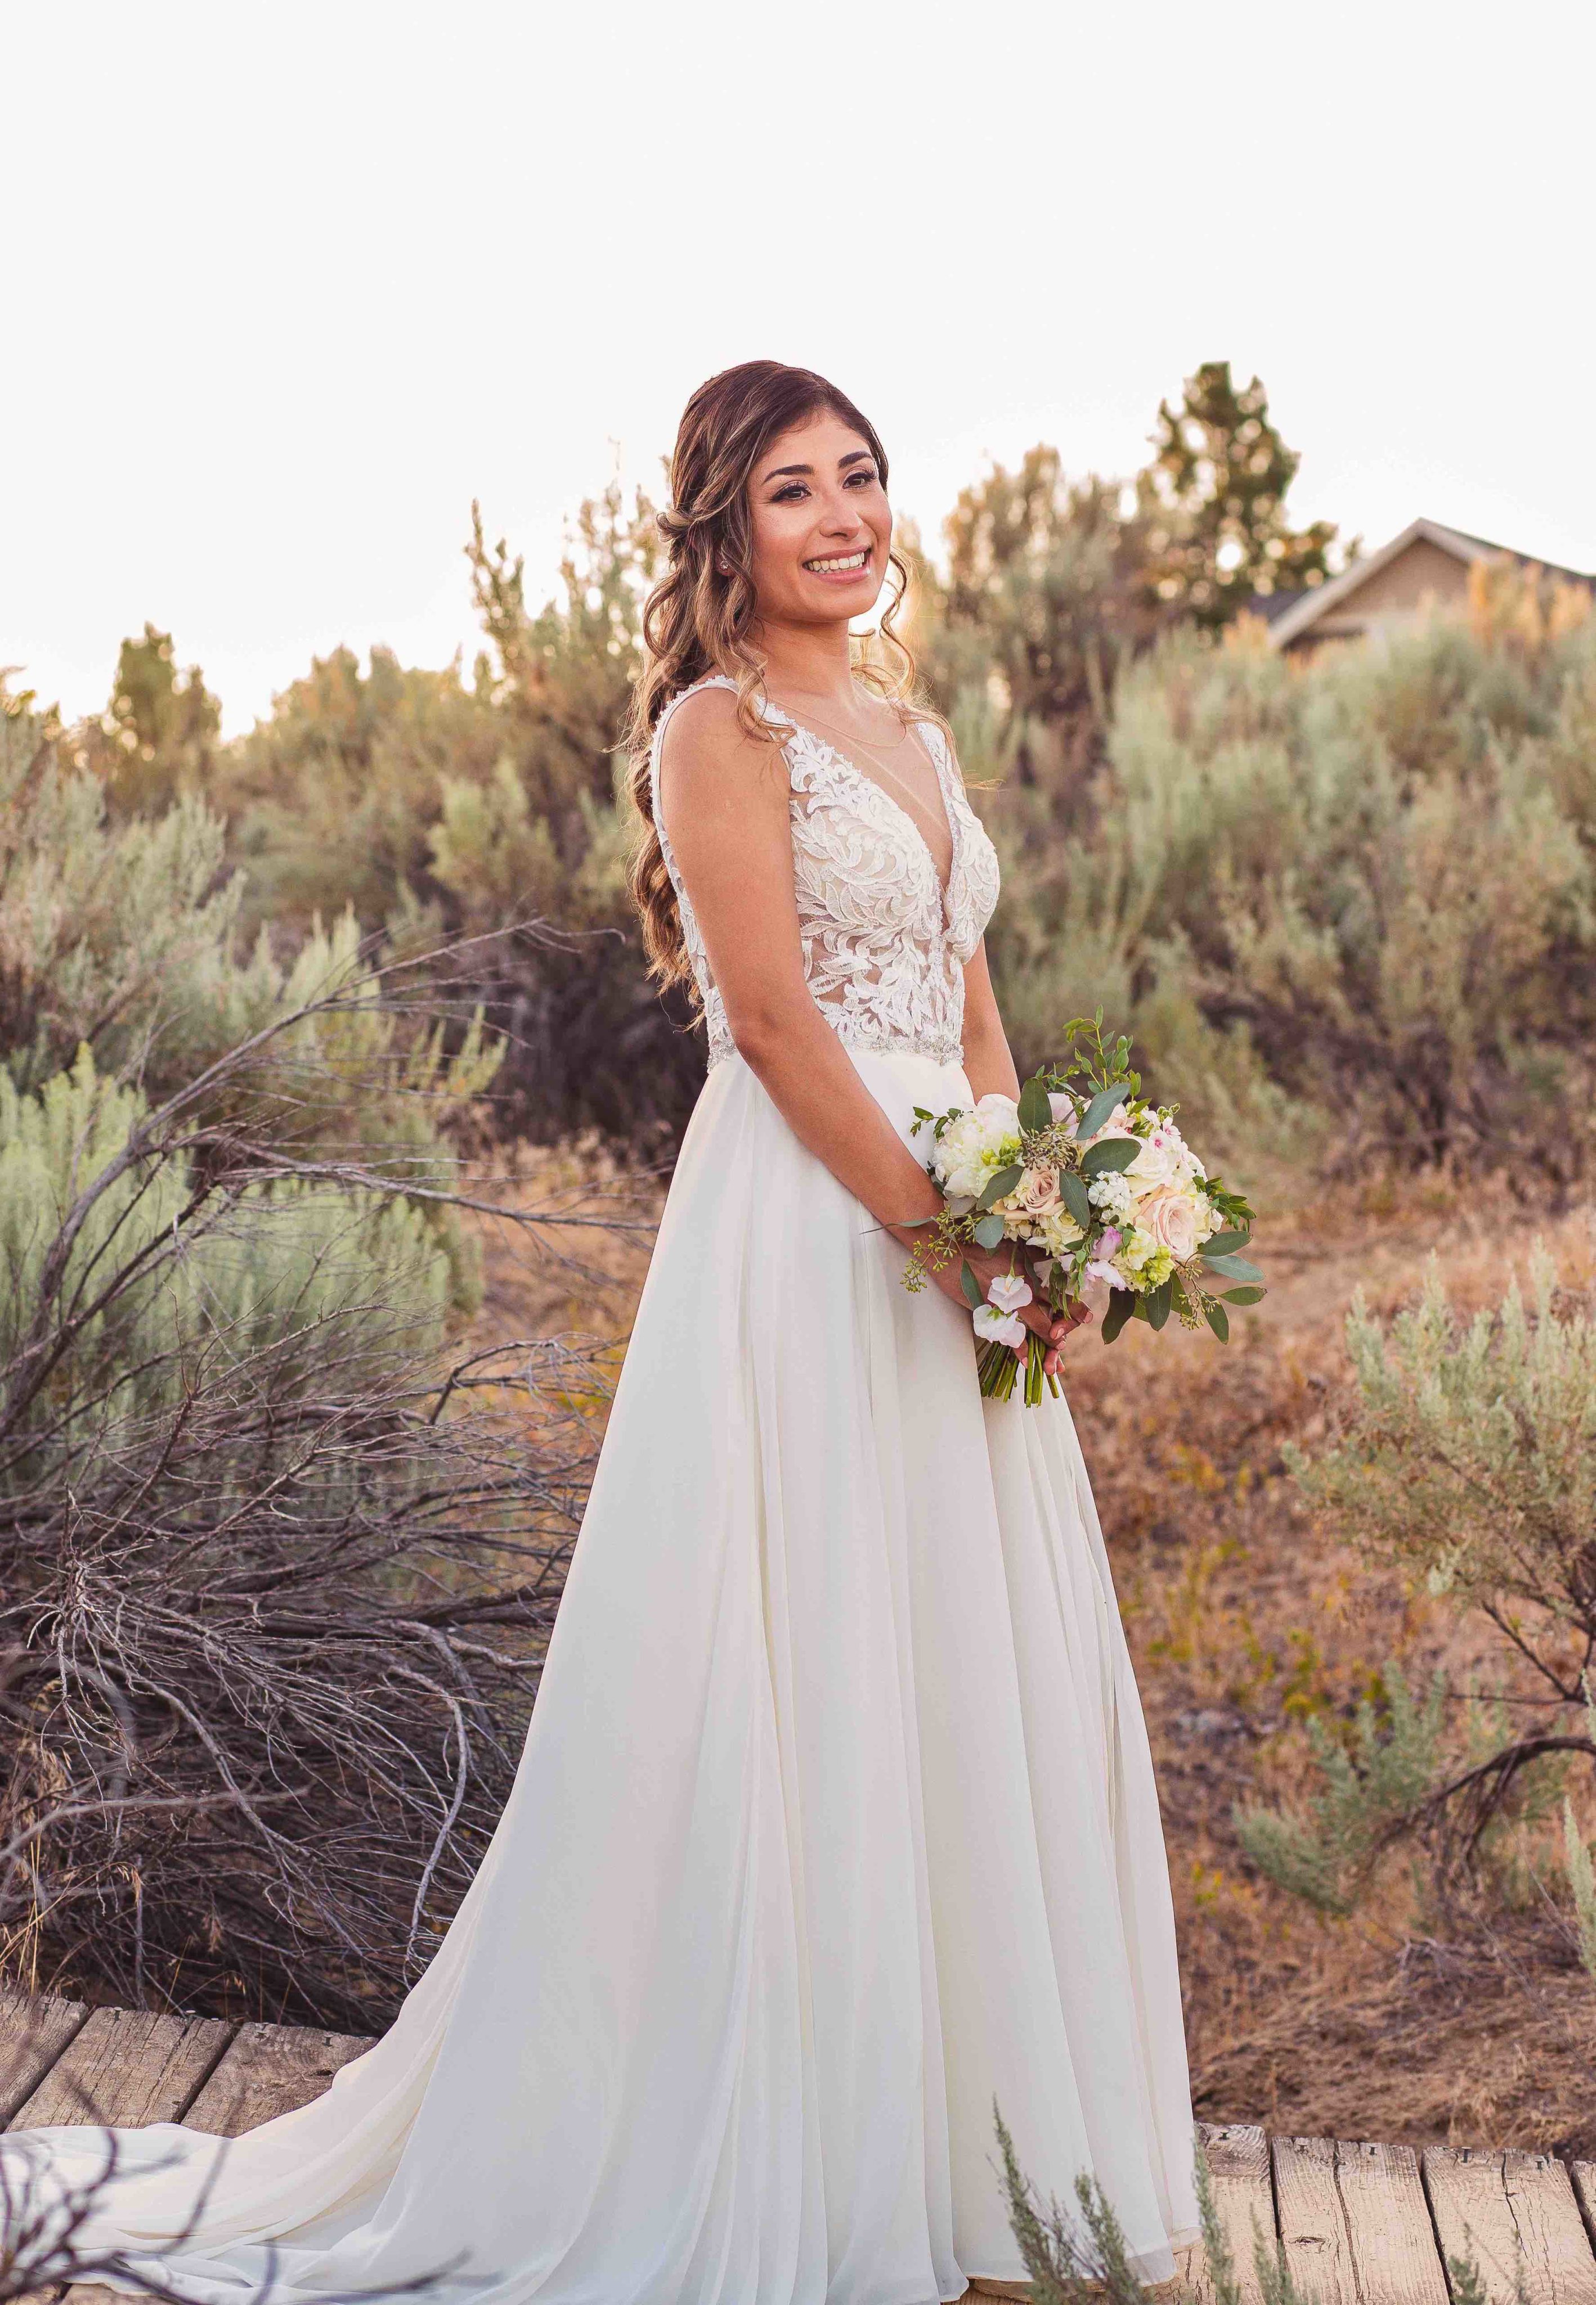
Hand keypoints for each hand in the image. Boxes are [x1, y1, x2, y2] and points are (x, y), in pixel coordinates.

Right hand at [923, 1237, 1093, 1378]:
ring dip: (1045, 1343)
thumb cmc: (980, 1246)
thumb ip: (1033, 1254)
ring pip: (1033, 1327)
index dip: (1073, 1307)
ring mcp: (1006, 1303)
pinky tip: (1026, 1360)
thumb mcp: (1012, 1245)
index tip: (1086, 1317)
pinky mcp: (990, 1312)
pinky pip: (1009, 1334)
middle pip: (1050, 1314)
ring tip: (1054, 1356)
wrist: (949, 1254)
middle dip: (1062, 1331)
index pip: (1059, 1292)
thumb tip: (1053, 1256)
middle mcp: (1022, 1290)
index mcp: (1030, 1272)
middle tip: (1066, 1344)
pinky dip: (1018, 1348)